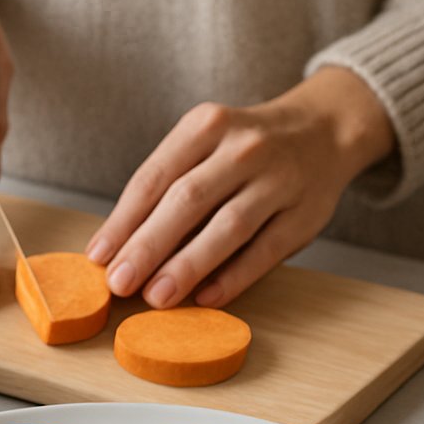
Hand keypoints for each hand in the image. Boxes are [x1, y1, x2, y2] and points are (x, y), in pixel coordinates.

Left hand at [85, 67, 395, 307]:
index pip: (154, 177)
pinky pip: (266, 249)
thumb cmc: (243, 149)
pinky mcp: (306, 213)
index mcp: (206, 127)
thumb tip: (115, 250)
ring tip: (157, 297)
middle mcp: (244, 147)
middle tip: (120, 283)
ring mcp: (279, 179)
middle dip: (148, 245)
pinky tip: (206, 297)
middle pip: (187, 200)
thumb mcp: (202, 146)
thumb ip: (165, 190)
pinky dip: (234, 276)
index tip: (99, 257)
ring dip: (188, 265)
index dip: (123, 221)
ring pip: (228, 226)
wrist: (325, 130)